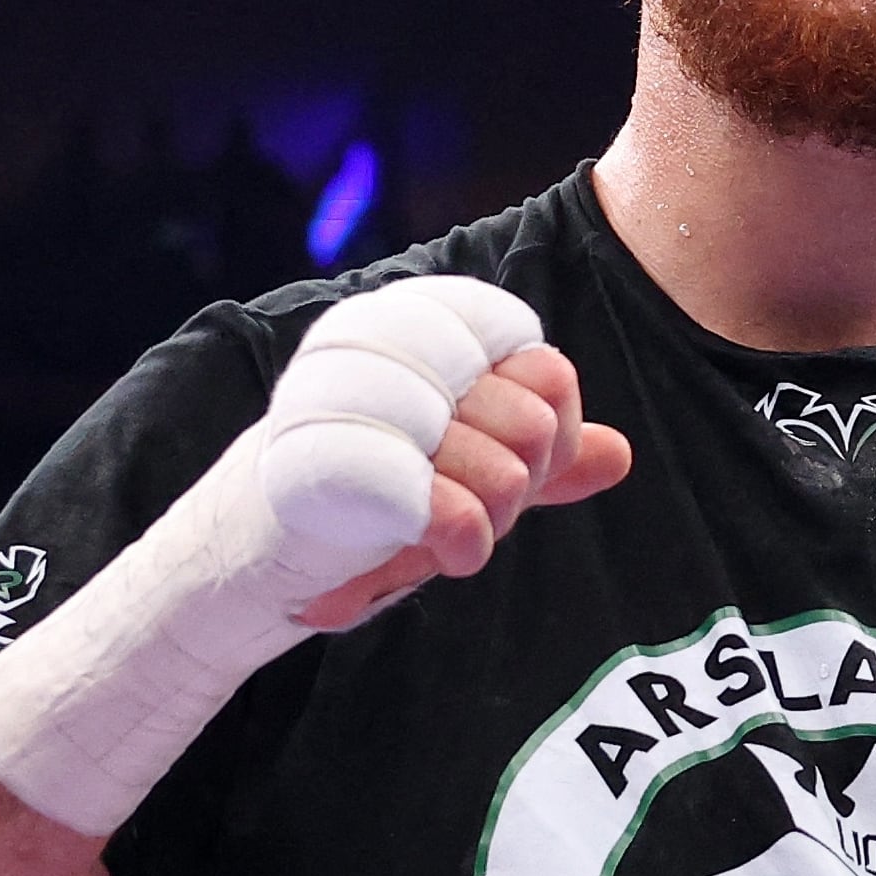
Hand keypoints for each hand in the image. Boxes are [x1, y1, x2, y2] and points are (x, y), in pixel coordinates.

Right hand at [296, 341, 634, 627]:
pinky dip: (465, 548)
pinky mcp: (335, 466)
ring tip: (441, 527)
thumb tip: (618, 454)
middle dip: (520, 484)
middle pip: (534, 420)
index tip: (503, 458)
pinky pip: (456, 513)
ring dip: (491, 522)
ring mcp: (353, 398)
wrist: (256, 556)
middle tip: (463, 502)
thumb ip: (535, 454)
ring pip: (505, 468)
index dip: (549, 429)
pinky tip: (442, 556)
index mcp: (414, 320)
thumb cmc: (365, 499)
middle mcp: (382, 340)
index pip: (543, 366)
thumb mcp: (465, 468)